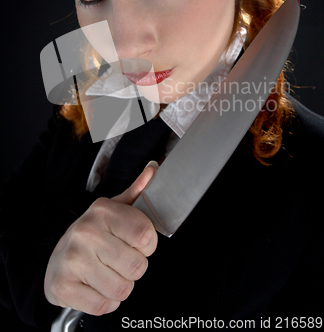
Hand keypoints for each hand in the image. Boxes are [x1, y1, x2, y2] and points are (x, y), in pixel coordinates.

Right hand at [44, 163, 157, 314]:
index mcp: (103, 211)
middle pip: (137, 266)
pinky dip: (105, 302)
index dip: (148, 245)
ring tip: (107, 273)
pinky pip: (104, 306)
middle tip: (119, 260)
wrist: (56, 258)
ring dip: (121, 286)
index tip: (137, 243)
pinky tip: (96, 286)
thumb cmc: (93, 234)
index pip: (145, 235)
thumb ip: (138, 191)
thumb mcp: (115, 209)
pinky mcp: (63, 286)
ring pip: (122, 289)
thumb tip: (154, 169)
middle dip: (134, 268)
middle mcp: (86, 232)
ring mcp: (72, 259)